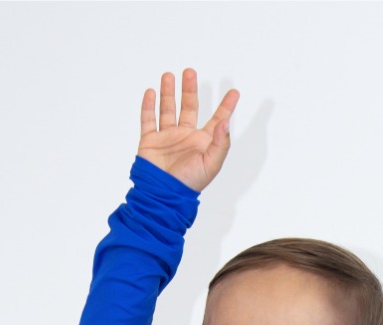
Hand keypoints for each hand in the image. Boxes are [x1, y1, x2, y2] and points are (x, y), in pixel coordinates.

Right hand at [138, 68, 239, 192]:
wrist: (163, 194)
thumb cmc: (189, 183)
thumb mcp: (211, 163)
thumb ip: (220, 142)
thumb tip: (225, 122)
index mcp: (202, 142)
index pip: (216, 119)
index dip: (226, 106)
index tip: (234, 92)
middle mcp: (185, 137)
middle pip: (188, 107)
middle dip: (189, 89)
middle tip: (189, 72)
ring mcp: (167, 138)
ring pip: (167, 109)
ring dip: (168, 92)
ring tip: (169, 75)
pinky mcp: (151, 141)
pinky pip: (148, 120)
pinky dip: (148, 106)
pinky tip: (151, 92)